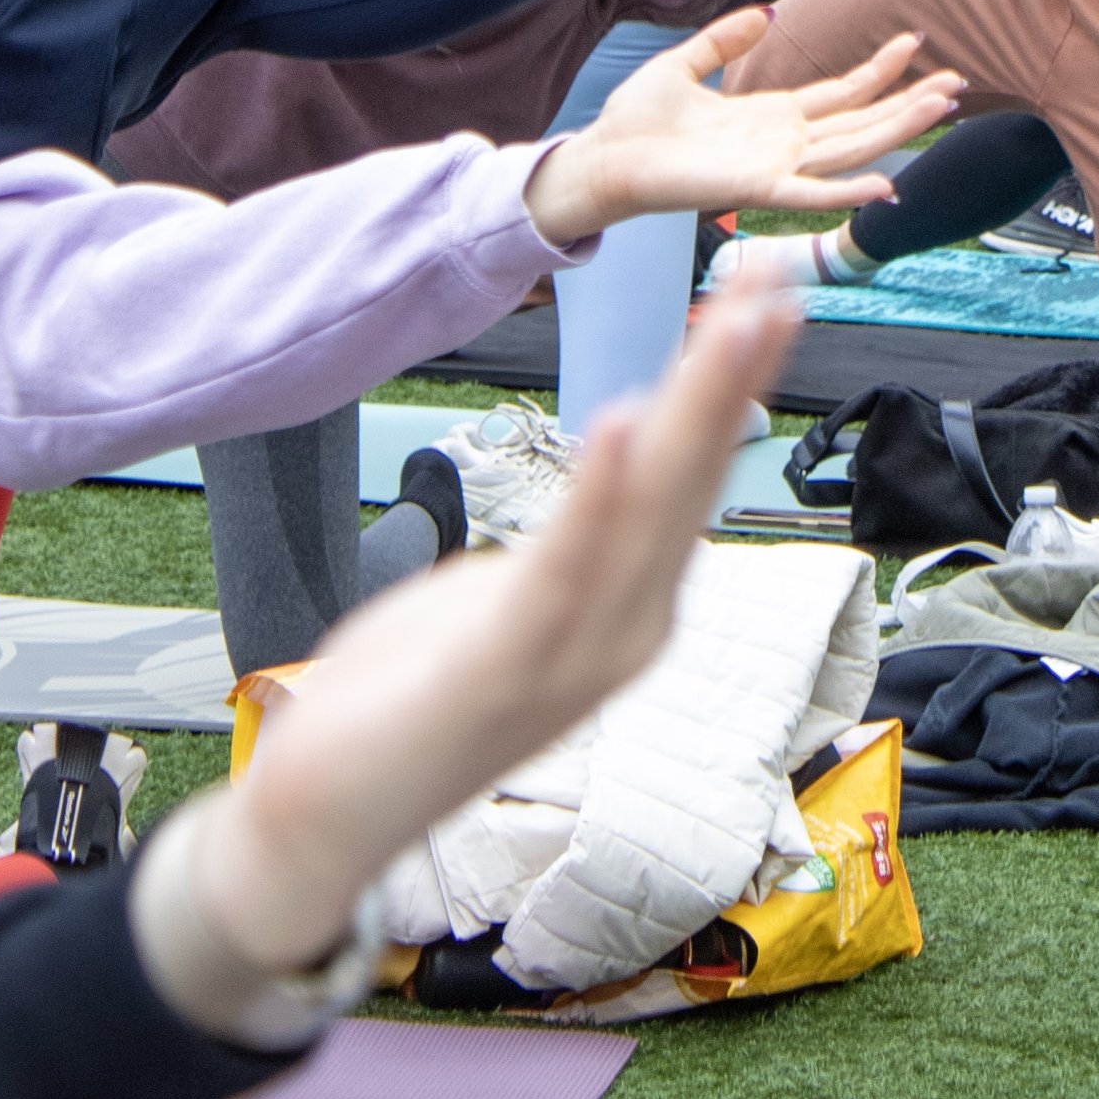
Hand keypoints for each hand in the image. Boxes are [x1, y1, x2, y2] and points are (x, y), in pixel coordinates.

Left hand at [133, 288, 805, 1003]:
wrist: (325, 821)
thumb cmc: (413, 703)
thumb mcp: (510, 601)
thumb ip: (573, 548)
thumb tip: (613, 475)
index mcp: (627, 608)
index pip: (693, 475)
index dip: (729, 383)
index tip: (763, 294)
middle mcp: (624, 631)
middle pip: (691, 481)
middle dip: (732, 373)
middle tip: (773, 277)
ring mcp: (575, 658)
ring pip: (649, 511)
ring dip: (693, 408)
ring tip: (725, 321)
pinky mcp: (506, 672)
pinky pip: (564, 569)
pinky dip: (598, 492)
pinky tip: (622, 421)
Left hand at [526, 20, 963, 241]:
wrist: (604, 157)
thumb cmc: (636, 122)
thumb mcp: (684, 65)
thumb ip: (723, 41)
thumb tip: (762, 15)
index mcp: (771, 115)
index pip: (840, 93)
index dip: (878, 70)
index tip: (914, 41)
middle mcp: (783, 143)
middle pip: (861, 120)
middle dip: (908, 101)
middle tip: (956, 80)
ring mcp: (774, 167)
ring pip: (851, 148)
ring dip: (897, 130)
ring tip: (942, 106)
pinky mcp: (754, 188)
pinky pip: (810, 192)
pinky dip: (848, 191)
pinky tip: (887, 184)